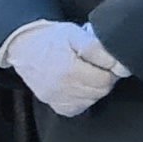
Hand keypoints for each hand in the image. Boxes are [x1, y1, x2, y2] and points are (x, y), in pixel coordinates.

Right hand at [3, 22, 124, 116]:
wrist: (24, 48)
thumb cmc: (51, 39)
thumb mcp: (75, 34)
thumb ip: (98, 48)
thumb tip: (118, 64)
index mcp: (68, 69)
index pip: (105, 79)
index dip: (111, 68)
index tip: (106, 60)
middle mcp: (62, 88)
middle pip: (101, 90)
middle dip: (104, 78)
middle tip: (96, 65)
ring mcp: (58, 99)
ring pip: (92, 99)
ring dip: (95, 88)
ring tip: (86, 73)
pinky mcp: (56, 106)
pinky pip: (80, 107)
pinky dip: (84, 98)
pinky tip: (78, 84)